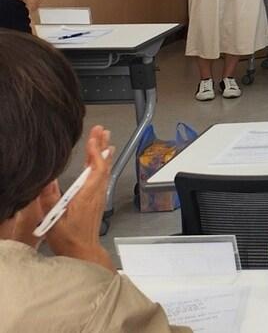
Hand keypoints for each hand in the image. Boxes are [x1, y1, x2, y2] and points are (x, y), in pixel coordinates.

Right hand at [40, 126, 112, 268]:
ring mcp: (98, 196)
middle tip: (100, 130)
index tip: (92, 138)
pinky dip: (102, 164)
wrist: (83, 252)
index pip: (94, 169)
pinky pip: (102, 176)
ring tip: (104, 138)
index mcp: (87, 195)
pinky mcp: (96, 199)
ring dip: (103, 153)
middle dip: (101, 146)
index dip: (94, 152)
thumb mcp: (54, 220)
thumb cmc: (69, 239)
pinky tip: (102, 160)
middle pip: (101, 165)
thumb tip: (48, 180)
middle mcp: (96, 193)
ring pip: (103, 169)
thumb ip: (50, 200)